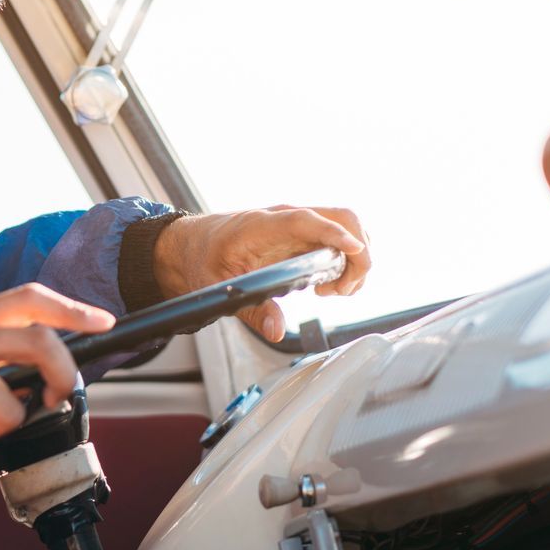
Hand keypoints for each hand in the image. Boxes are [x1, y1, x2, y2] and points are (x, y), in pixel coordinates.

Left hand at [153, 207, 370, 343]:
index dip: (333, 233)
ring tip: (331, 292)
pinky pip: (339, 239)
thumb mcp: (217, 289)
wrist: (191, 244)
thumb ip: (251, 311)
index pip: (304, 220)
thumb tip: (278, 332)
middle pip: (342, 217)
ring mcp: (298, 224)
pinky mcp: (304, 235)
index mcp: (261, 225)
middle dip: (358, 254)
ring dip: (354, 261)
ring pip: (347, 228)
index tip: (356, 250)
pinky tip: (326, 287)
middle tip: (341, 291)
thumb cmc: (202, 259)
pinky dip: (346, 262)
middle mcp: (286, 218)